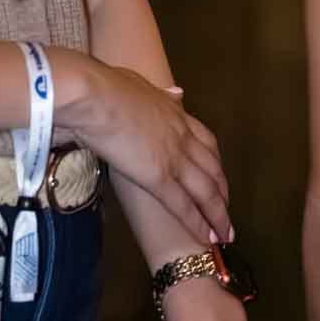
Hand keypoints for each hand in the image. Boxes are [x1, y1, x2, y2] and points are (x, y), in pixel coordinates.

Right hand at [58, 59, 231, 246]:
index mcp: (175, 113)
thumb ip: (160, 94)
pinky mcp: (158, 177)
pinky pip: (183, 205)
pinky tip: (206, 238)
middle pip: (212, 168)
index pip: (206, 141)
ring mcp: (173, 158)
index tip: (219, 174)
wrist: (92, 95)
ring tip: (225, 233)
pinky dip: (198, 224)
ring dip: (218, 215)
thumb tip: (176, 93)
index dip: (215, 161)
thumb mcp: (140, 83)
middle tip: (227, 208)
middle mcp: (182, 137)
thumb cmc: (105, 85)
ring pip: (205, 191)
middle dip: (222, 191)